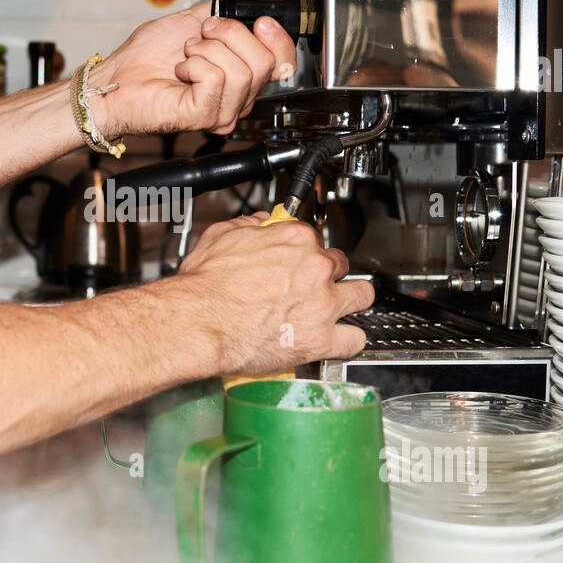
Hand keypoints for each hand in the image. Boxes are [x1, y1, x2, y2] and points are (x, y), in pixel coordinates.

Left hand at [87, 3, 296, 138]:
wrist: (117, 80)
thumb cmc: (144, 60)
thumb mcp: (190, 22)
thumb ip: (221, 14)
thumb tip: (242, 4)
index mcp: (239, 76)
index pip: (283, 61)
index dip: (277, 38)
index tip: (259, 21)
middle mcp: (236, 97)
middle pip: (265, 62)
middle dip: (231, 35)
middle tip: (200, 36)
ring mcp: (223, 110)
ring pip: (242, 70)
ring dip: (206, 50)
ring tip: (186, 55)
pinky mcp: (205, 115)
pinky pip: (217, 78)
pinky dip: (194, 64)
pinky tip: (180, 71)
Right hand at [170, 214, 374, 374]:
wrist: (200, 321)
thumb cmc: (206, 284)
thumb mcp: (222, 236)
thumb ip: (250, 225)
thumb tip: (262, 221)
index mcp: (296, 239)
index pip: (316, 240)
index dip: (306, 253)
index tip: (299, 262)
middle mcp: (316, 268)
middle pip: (342, 266)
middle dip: (332, 274)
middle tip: (316, 285)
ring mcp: (323, 304)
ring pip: (362, 296)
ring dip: (353, 300)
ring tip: (340, 308)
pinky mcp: (321, 339)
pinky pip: (355, 339)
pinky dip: (349, 340)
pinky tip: (339, 339)